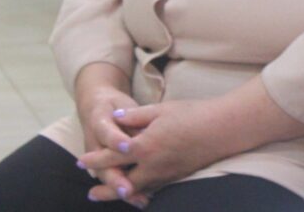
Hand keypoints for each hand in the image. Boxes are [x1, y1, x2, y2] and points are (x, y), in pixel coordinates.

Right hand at [74, 74, 143, 204]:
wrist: (97, 108)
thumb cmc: (113, 107)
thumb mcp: (120, 105)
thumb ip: (130, 118)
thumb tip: (141, 130)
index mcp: (100, 124)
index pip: (106, 133)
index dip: (116, 140)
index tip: (127, 146)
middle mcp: (96, 147)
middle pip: (104, 166)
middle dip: (116, 180)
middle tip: (128, 190)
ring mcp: (98, 159)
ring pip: (109, 177)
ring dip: (122, 189)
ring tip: (138, 200)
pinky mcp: (105, 166)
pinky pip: (115, 178)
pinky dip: (127, 190)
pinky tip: (142, 198)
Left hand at [80, 99, 225, 200]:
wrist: (222, 128)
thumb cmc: (192, 114)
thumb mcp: (161, 109)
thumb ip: (136, 116)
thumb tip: (116, 118)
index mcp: (145, 146)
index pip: (112, 156)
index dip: (95, 159)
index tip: (81, 161)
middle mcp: (152, 165)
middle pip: (121, 182)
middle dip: (104, 189)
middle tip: (91, 193)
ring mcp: (165, 174)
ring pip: (137, 189)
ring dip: (121, 193)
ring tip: (111, 194)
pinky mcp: (177, 176)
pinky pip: (154, 188)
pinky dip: (142, 191)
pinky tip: (139, 190)